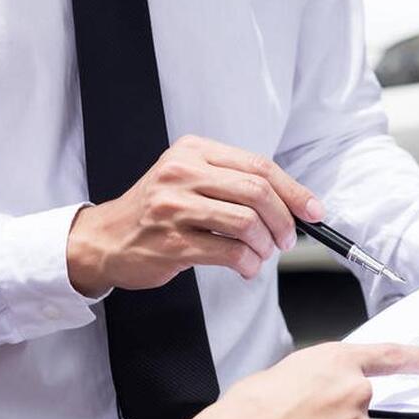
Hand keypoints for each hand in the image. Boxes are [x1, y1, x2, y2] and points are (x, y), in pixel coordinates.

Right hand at [66, 135, 322, 296]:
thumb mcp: (189, 178)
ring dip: (266, 245)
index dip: (293, 191)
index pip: (258, 165)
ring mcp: (174, 208)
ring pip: (246, 223)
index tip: (313, 211)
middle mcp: (182, 173)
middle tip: (287, 239)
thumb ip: (233, 182)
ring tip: (263, 254)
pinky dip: (248, 263)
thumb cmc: (157, 211)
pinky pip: (229, 252)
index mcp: (193, 151)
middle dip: (284, 220)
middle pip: (257, 191)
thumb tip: (291, 203)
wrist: (105, 238)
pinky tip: (246, 267)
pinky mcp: (172, 242)